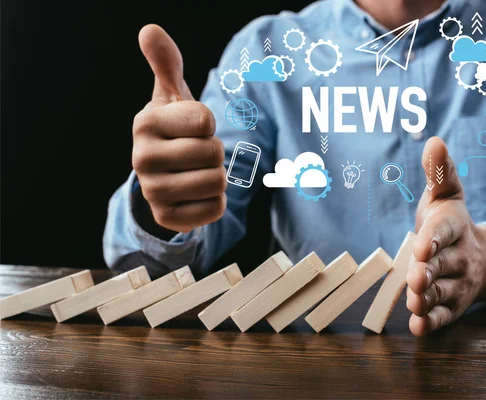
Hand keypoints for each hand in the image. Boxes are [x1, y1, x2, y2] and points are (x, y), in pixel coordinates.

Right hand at [132, 25, 226, 233]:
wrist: (162, 175)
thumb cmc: (174, 128)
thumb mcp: (171, 95)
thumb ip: (166, 63)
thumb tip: (149, 29)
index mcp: (145, 123)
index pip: (205, 121)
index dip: (208, 123)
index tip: (192, 127)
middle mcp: (142, 159)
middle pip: (215, 153)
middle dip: (215, 152)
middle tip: (197, 154)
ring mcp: (153, 191)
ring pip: (218, 182)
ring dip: (217, 177)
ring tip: (197, 172)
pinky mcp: (167, 218)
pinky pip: (215, 209)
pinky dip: (216, 202)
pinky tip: (197, 195)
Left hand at [406, 137, 485, 335]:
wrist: (480, 256)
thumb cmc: (451, 223)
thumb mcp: (446, 195)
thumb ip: (439, 172)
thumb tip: (434, 140)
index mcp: (454, 228)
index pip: (444, 232)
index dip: (433, 239)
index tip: (421, 244)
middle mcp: (459, 257)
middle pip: (443, 266)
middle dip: (429, 272)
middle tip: (416, 278)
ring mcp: (458, 284)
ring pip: (443, 293)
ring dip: (428, 299)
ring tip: (414, 304)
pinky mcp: (454, 305)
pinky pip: (445, 317)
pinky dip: (433, 324)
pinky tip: (419, 328)